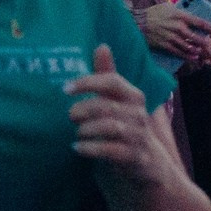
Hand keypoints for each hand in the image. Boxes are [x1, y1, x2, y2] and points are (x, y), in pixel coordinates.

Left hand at [67, 46, 171, 180]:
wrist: (145, 165)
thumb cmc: (123, 127)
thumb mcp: (116, 101)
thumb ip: (107, 76)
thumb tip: (101, 46)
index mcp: (133, 96)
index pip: (112, 81)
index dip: (88, 82)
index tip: (65, 89)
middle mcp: (139, 114)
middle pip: (107, 106)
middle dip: (84, 109)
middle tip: (70, 116)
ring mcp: (139, 137)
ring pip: (111, 127)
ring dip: (87, 129)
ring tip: (76, 134)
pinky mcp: (136, 157)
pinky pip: (112, 151)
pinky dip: (91, 148)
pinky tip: (77, 148)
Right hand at [139, 3, 210, 64]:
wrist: (137, 23)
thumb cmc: (153, 13)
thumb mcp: (168, 7)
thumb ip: (180, 11)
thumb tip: (190, 12)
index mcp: (180, 15)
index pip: (200, 22)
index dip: (210, 28)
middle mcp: (178, 27)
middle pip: (197, 38)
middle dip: (207, 44)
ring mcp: (172, 37)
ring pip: (189, 47)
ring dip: (198, 51)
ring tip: (203, 53)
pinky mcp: (165, 45)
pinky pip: (179, 52)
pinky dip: (187, 55)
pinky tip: (194, 56)